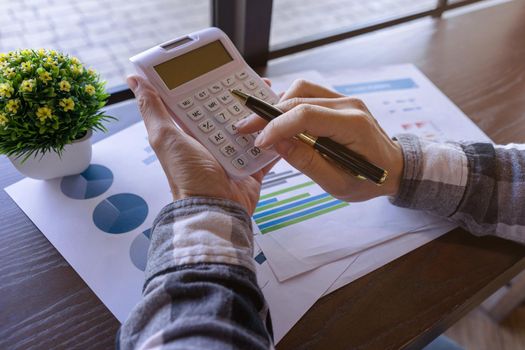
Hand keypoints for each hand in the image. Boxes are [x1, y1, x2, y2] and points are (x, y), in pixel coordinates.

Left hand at [127, 75, 274, 214]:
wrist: (214, 209)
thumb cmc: (187, 175)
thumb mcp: (165, 137)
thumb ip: (153, 108)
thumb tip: (134, 80)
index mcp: (191, 132)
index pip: (204, 101)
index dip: (214, 85)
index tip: (226, 69)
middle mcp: (212, 141)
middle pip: (232, 112)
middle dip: (246, 98)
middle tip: (260, 83)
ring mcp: (234, 155)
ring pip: (253, 128)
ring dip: (265, 114)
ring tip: (276, 99)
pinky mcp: (252, 168)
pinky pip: (267, 150)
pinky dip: (277, 138)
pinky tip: (286, 123)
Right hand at [235, 80, 403, 201]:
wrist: (394, 167)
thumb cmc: (368, 180)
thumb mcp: (337, 183)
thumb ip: (307, 162)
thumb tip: (277, 142)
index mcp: (352, 125)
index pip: (306, 115)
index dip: (277, 126)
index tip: (258, 141)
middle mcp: (348, 105)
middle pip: (300, 97)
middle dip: (268, 114)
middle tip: (246, 129)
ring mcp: (344, 99)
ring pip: (302, 89)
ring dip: (278, 105)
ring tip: (262, 126)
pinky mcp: (338, 100)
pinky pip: (308, 94)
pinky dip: (290, 104)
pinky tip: (280, 121)